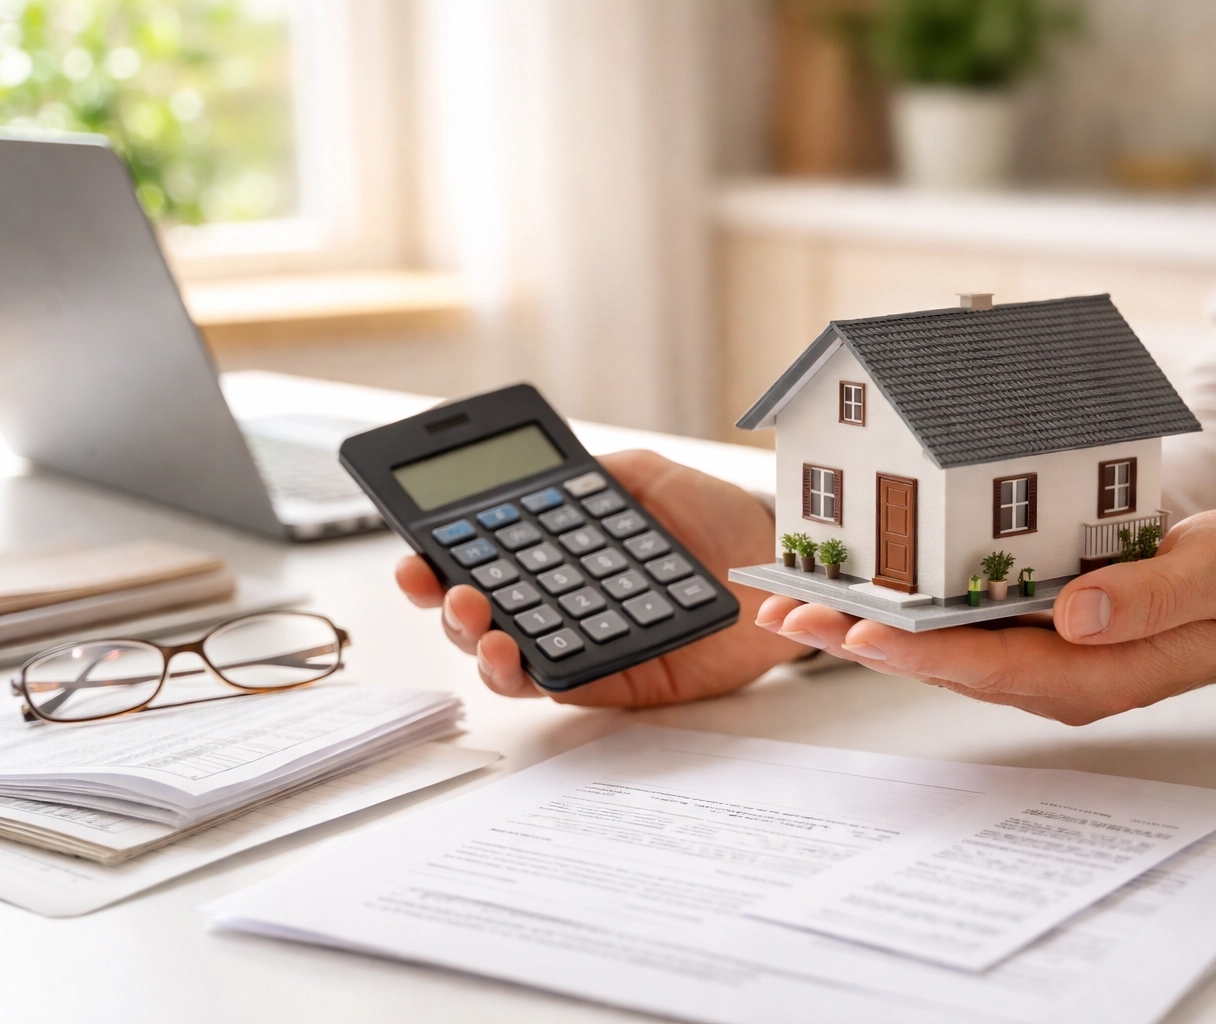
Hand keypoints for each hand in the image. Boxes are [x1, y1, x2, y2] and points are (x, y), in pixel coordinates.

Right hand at [396, 450, 806, 706]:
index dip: (439, 556)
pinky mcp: (614, 680)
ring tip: (480, 623)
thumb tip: (541, 478)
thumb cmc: (718, 521)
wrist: (779, 566)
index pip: (482, 556)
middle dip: (446, 602)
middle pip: (479, 612)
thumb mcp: (647, 478)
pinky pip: (561, 684)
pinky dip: (531, 674)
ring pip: (506, 656)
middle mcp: (559, 600)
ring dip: (478, 644)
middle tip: (445, 587)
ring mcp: (583, 642)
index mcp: (556, 552)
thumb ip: (592, 477)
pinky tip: (519, 653)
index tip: (416, 548)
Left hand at [754, 509, 1215, 724]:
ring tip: (797, 603)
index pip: (991, 667)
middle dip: (862, 640)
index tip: (857, 634)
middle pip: (946, 663)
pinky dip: (912, 606)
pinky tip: (869, 586)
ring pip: (945, 646)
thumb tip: (1070, 613)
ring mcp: (1048, 656)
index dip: (918, 650)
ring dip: (871, 625)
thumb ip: (1146, 598)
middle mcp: (1059, 675)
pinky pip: (967, 623)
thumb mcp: (1215, 575)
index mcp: (1097, 674)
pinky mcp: (1044, 630)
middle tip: (785, 615)